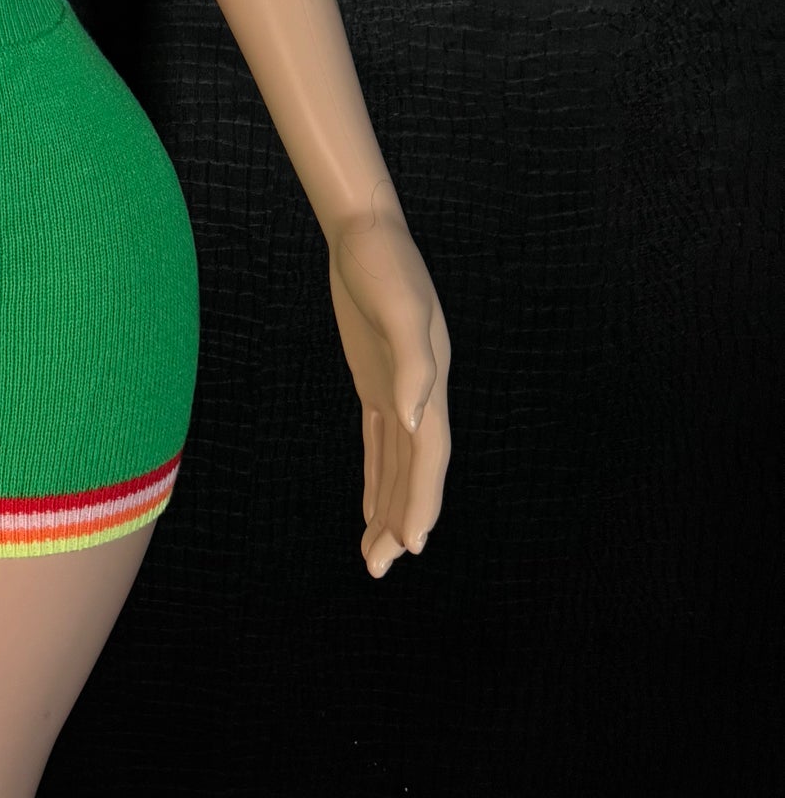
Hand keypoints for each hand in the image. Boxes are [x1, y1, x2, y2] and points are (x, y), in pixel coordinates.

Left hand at [325, 210, 450, 577]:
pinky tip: (370, 508)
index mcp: (431, 381)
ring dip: (388, 507)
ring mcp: (400, 387)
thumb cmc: (383, 263)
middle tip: (381, 567)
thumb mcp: (398, 308)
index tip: (411, 545)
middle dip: (402, 518)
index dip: (421, 499)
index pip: (428, 455)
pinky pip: (379, 442)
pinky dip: (376, 477)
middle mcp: (420, 392)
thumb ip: (412, 364)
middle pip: (414, 469)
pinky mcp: (376, 379)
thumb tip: (413, 420)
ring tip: (376, 555)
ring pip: (397, 463)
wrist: (367, 229)